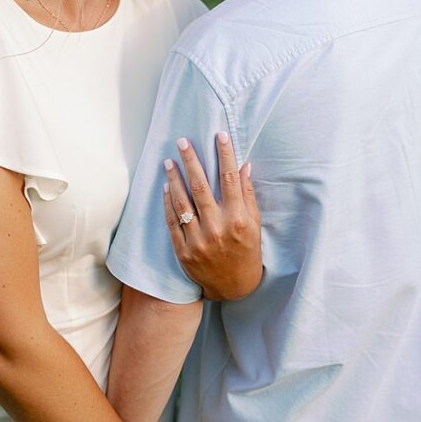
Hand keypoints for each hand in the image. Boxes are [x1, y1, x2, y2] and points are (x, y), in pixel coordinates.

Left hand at [163, 132, 262, 300]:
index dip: (224, 155)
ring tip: (168, 161)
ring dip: (174, 179)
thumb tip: (243, 167)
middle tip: (182, 142)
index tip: (219, 135)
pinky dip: (168, 203)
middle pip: (201, 187)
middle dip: (191, 161)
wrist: (233, 286)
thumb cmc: (247, 251)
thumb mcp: (254, 223)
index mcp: (238, 219)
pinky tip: (166, 187)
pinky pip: (172, 222)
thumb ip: (247, 195)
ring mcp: (198, 240)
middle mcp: (218, 228)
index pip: (230, 179)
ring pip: (182, 203)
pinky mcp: (183, 251)